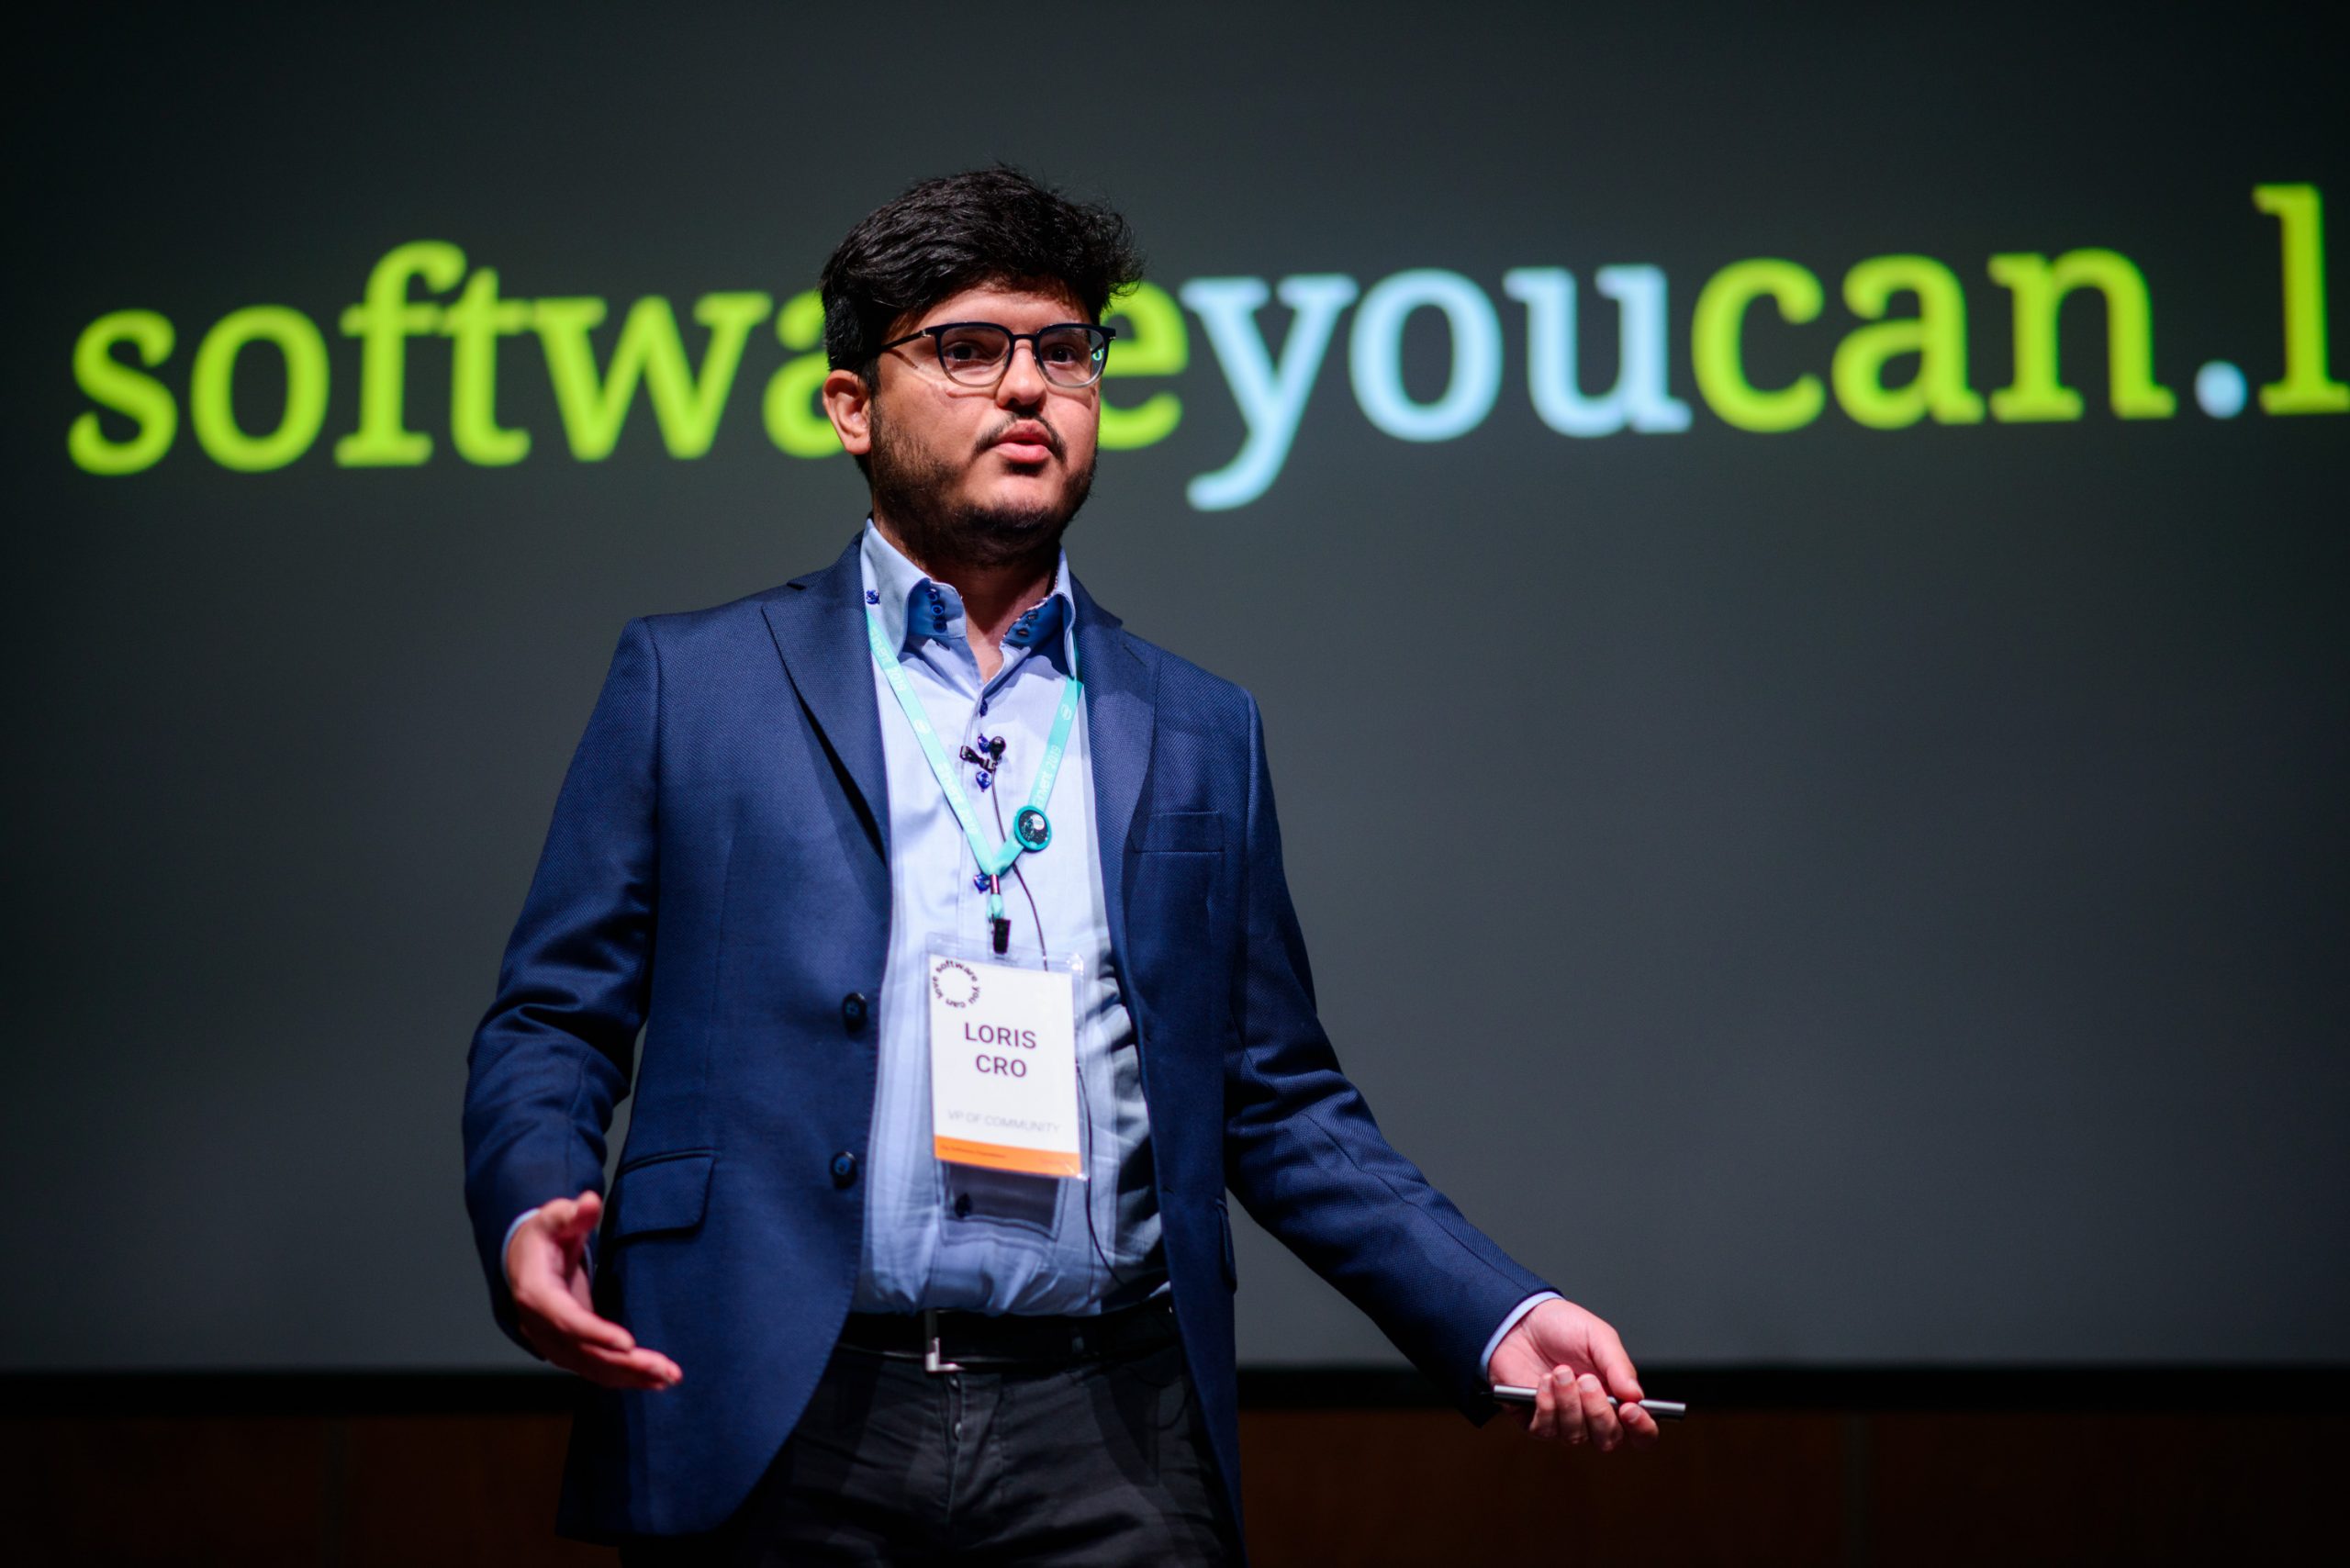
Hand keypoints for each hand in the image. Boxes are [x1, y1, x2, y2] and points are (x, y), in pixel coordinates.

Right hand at [505, 1190, 681, 1390]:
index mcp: (536, 1295)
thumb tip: (588, 1201)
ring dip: (631, 1376)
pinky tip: (655, 1380)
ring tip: (670, 1377)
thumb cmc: (544, 1235)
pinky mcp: (569, 1348)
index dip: (596, 1334)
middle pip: (585, 1353)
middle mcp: (542, 1327)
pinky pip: (596, 1368)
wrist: (524, 1260)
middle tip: (666, 1370)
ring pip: (593, 1367)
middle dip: (626, 1364)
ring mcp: (554, 1342)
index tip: (628, 1344)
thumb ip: (571, 1213)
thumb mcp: (553, 1218)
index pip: (568, 1320)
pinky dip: (624, 1376)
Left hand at [1488, 1297, 1656, 1450]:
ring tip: (1560, 1371)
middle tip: (1587, 1379)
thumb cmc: (1561, 1328)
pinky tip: (1543, 1381)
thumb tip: (1636, 1395)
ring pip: (1576, 1435)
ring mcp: (1565, 1421)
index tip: (1629, 1410)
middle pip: (1608, 1439)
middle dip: (1598, 1411)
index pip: (1640, 1431)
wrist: (1520, 1320)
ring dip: (1568, 1402)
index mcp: (1617, 1397)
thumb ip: (1619, 1366)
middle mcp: (1593, 1415)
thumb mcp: (1598, 1337)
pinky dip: (1546, 1404)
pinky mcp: (1536, 1422)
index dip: (1642, 1428)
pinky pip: (1546, 1430)